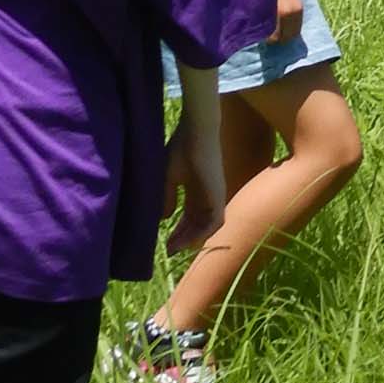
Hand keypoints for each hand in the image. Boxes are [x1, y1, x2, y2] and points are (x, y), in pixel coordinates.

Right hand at [161, 119, 226, 255]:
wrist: (196, 132)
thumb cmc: (181, 148)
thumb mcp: (168, 177)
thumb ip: (167, 197)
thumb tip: (164, 219)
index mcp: (196, 189)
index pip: (189, 216)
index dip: (178, 230)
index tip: (165, 242)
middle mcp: (207, 195)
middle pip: (196, 223)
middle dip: (182, 238)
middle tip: (168, 250)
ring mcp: (215, 196)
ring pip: (206, 226)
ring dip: (191, 239)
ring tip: (174, 248)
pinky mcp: (219, 195)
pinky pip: (215, 221)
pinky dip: (202, 233)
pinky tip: (186, 241)